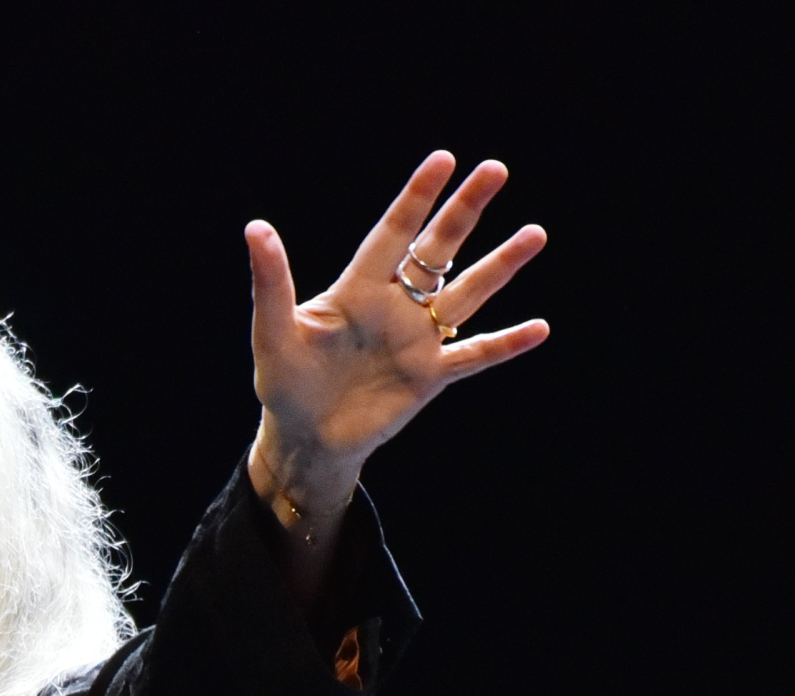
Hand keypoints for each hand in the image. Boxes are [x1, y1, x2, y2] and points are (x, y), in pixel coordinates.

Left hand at [245, 151, 548, 517]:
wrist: (304, 438)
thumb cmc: (283, 382)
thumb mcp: (273, 332)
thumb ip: (272, 282)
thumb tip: (254, 228)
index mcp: (358, 289)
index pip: (393, 233)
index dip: (417, 198)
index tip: (443, 158)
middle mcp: (394, 306)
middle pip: (437, 249)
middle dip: (465, 211)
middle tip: (496, 169)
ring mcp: (417, 339)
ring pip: (466, 294)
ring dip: (499, 266)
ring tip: (535, 233)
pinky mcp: (429, 376)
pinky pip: (474, 356)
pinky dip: (505, 344)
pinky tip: (540, 328)